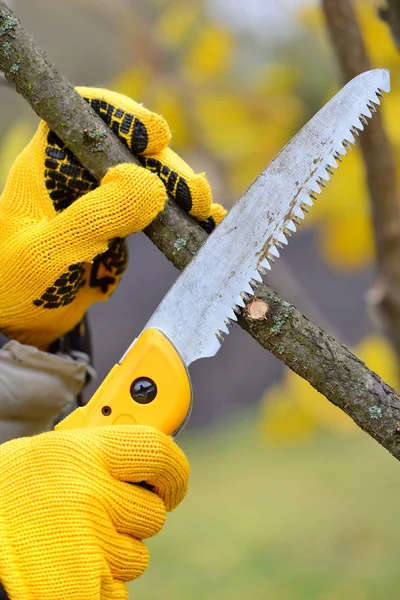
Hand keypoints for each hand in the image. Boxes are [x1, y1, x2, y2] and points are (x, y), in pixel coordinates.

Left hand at [0, 87, 225, 348]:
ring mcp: (102, 199)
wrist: (23, 325)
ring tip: (206, 213)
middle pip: (132, 150)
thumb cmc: (16, 286)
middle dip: (167, 168)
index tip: (155, 140)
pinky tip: (208, 224)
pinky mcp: (121, 226)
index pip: (87, 116)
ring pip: (151, 179)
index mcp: (48, 165)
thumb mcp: (47, 253)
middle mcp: (78, 174)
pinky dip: (184, 218)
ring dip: (182, 193)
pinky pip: (158, 213)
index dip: (124, 117)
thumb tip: (149, 184)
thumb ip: (94, 217)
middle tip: (195, 198)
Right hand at [0, 425, 188, 599]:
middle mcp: (90, 495)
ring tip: (71, 539)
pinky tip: (67, 565)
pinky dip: (98, 584)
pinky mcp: (82, 588)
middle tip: (104, 514)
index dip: (173, 470)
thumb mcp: (52, 453)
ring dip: (113, 553)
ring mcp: (88, 545)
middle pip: (154, 513)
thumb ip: (102, 450)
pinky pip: (117, 589)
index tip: (171, 481)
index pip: (160, 453)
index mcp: (82, 453)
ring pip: (136, 556)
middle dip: (133, 517)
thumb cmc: (10, 492)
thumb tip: (153, 454)